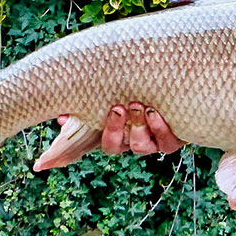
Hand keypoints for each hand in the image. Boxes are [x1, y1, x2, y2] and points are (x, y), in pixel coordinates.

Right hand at [58, 102, 184, 154]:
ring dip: (141, 127)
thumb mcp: (112, 98)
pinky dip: (162, 130)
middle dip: (119, 128)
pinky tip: (157, 114)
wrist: (175, 89)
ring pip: (144, 147)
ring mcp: (155, 142)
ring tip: (141, 106)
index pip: (107, 142)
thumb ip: (85, 109)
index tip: (110, 109)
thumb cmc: (136, 94)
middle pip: (122, 146)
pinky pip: (168, 143)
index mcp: (119, 134)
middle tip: (121, 107)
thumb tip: (60, 116)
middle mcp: (135, 141)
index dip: (107, 131)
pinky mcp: (175, 138)